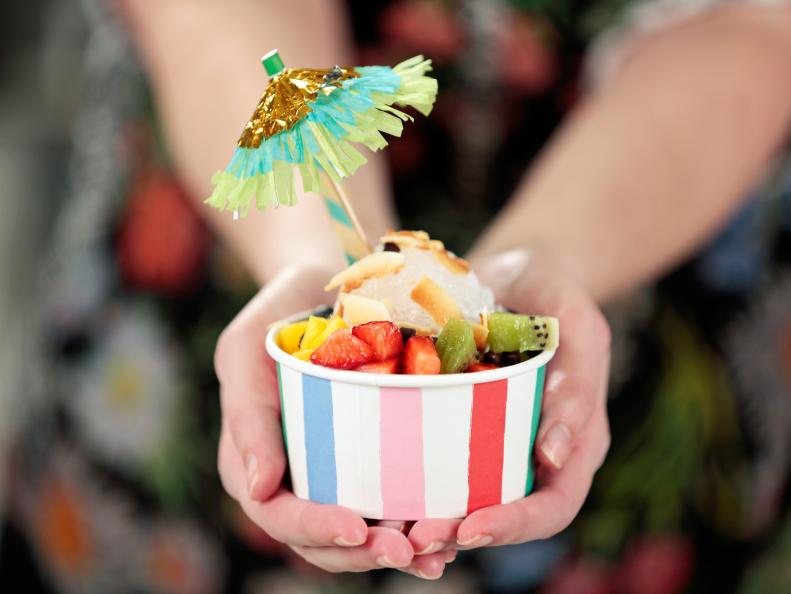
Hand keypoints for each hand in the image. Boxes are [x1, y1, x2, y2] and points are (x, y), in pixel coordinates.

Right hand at [215, 263, 453, 575]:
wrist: (328, 285)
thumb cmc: (278, 313)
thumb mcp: (246, 350)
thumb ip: (246, 416)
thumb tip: (258, 490)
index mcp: (255, 460)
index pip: (278, 514)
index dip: (314, 531)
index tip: (357, 529)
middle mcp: (294, 476)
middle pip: (323, 540)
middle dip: (364, 554)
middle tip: (411, 553)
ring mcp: (333, 471)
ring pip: (361, 533)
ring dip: (399, 553)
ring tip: (439, 555)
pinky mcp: (370, 459)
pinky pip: (390, 502)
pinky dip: (417, 524)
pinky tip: (450, 532)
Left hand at [404, 248, 610, 556]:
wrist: (514, 271)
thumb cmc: (553, 291)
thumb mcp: (576, 323)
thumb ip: (577, 383)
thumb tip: (556, 458)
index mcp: (578, 438)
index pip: (555, 503)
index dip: (517, 525)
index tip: (471, 529)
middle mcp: (540, 451)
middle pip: (509, 515)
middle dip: (463, 533)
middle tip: (415, 538)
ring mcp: (501, 440)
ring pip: (473, 500)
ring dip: (434, 520)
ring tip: (393, 528)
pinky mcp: (465, 424)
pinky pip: (444, 463)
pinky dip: (417, 484)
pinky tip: (385, 491)